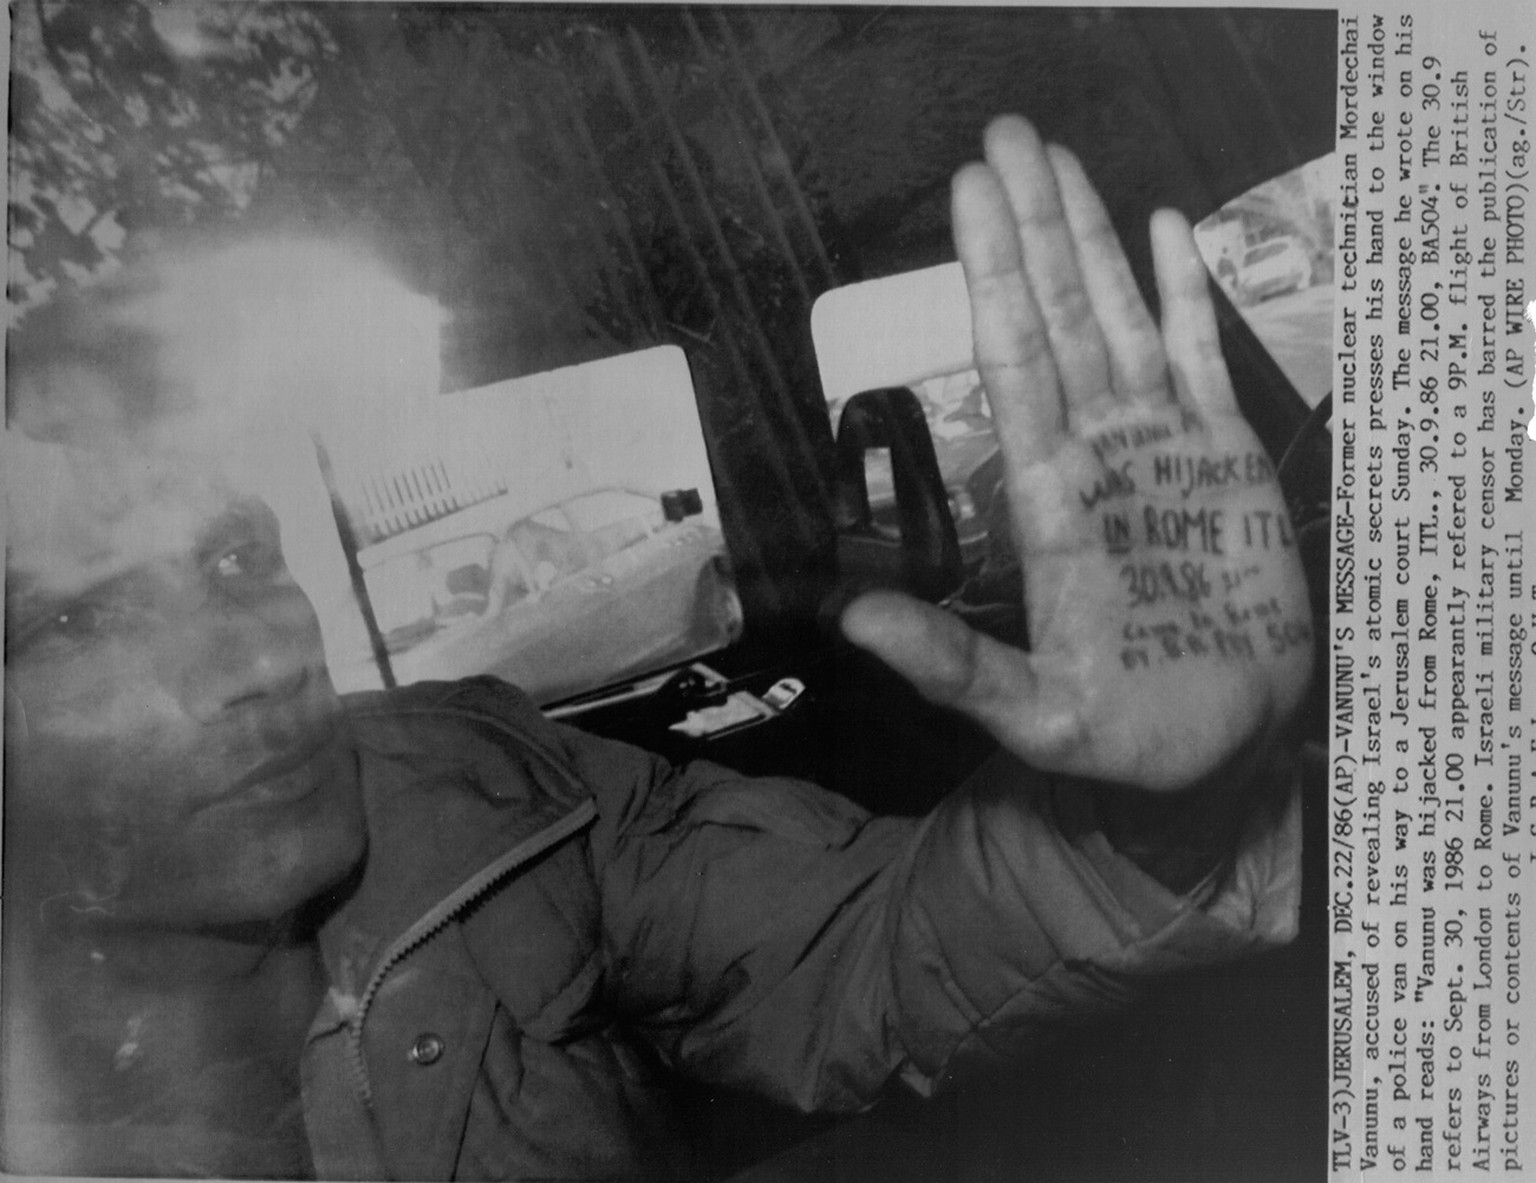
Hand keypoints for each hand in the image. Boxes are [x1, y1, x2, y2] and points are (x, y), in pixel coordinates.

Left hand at [840, 116, 1312, 792]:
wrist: (1222, 751)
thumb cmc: (1125, 739)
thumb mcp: (1031, 714)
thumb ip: (948, 663)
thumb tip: (849, 619)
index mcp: (1050, 496)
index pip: (1013, 361)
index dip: (993, 276)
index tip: (971, 194)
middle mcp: (1098, 451)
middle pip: (1058, 316)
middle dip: (1032, 226)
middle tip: (1008, 134)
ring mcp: (1161, 446)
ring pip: (1118, 317)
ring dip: (1091, 237)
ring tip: (1062, 157)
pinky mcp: (1224, 457)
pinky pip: (1200, 355)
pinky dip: (1183, 291)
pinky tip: (1164, 225)